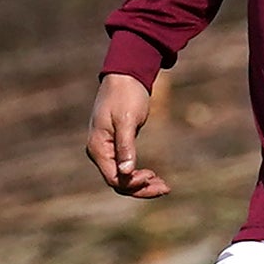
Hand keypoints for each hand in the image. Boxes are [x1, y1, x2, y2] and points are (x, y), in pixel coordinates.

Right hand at [88, 71, 170, 197]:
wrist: (125, 75)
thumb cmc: (125, 95)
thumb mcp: (127, 120)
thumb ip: (125, 147)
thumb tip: (126, 173)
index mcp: (98, 147)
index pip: (114, 179)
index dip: (134, 183)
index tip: (153, 175)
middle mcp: (99, 152)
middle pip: (119, 183)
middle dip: (141, 188)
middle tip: (165, 187)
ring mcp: (106, 150)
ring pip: (123, 177)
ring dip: (142, 184)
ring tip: (164, 186)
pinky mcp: (116, 146)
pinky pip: (126, 168)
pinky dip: (139, 175)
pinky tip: (155, 176)